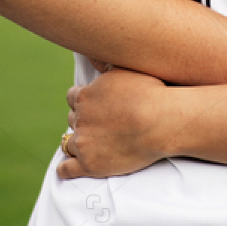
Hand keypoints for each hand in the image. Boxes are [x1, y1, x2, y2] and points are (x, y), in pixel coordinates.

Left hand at [58, 67, 173, 179]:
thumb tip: (94, 55)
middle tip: (96, 125)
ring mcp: (84, 142)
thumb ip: (107, 63)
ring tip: (84, 146)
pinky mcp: (90, 164)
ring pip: (69, 142)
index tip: (90, 105)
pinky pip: (68, 169)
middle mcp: (81, 118)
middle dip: (83, 121)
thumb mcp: (126, 68)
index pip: (73, 97)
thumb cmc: (150, 92)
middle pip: (73, 119)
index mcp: (86, 96)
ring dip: (76, 143)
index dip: (82, 101)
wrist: (161, 122)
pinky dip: (65, 169)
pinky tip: (65, 170)